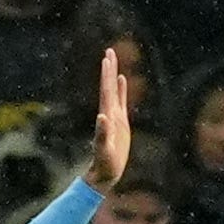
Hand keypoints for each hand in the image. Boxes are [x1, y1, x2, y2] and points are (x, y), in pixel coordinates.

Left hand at [79, 46, 131, 191]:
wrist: (105, 172)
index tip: (107, 58)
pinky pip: (121, 101)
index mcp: (106, 116)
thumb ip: (103, 133)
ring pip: (113, 90)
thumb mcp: (104, 148)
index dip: (106, 75)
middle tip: (109, 50)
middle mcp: (109, 113)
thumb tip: (102, 116)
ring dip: (113, 75)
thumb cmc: (104, 163)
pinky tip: (121, 80)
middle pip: (108, 86)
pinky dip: (121, 89)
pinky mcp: (120, 123)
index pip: (106, 91)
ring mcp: (114, 116)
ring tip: (113, 60)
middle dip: (108, 68)